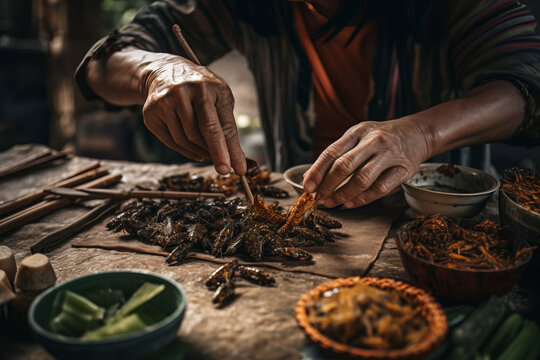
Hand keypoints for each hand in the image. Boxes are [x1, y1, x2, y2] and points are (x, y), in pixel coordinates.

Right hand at [141, 56, 245, 174]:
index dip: (232, 149)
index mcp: (210, 87)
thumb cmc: (200, 90)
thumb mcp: (218, 97)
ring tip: (209, 153)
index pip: (223, 124)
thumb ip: (226, 124)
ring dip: (201, 151)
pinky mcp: (151, 112)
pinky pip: (171, 141)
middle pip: (203, 131)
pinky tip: (196, 152)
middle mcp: (186, 91)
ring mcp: (166, 101)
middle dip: (216, 154)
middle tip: (224, 170)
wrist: (164, 72)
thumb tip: (234, 157)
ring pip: (186, 139)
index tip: (239, 168)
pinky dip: (186, 151)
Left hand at [302, 118, 429, 207]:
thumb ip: (336, 154)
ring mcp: (390, 155)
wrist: (417, 133)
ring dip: (343, 194)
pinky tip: (351, 203)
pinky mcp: (403, 170)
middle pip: (345, 166)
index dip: (317, 171)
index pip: (332, 152)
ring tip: (332, 202)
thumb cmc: (380, 138)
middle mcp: (373, 141)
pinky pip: (380, 188)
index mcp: (357, 131)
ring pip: (362, 179)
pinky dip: (363, 199)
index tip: (307, 187)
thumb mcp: (357, 137)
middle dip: (328, 185)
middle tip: (318, 198)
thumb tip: (310, 177)